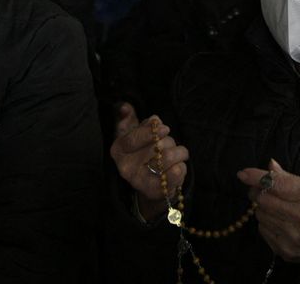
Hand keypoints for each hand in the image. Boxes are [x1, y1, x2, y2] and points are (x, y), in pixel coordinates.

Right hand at [110, 103, 187, 221]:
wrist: (150, 184)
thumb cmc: (142, 152)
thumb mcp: (132, 132)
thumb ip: (129, 118)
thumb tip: (125, 107)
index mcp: (118, 150)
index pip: (132, 139)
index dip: (149, 132)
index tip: (165, 128)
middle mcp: (125, 168)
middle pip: (155, 146)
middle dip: (168, 141)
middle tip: (167, 144)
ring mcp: (140, 182)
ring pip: (169, 157)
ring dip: (178, 152)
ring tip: (175, 155)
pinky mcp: (156, 192)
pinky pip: (177, 172)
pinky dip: (181, 166)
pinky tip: (177, 167)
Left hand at [237, 159, 299, 261]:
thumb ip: (289, 177)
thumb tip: (269, 165)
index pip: (276, 183)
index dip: (256, 177)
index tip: (243, 173)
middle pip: (264, 199)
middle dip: (258, 191)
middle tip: (262, 189)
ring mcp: (293, 236)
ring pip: (261, 215)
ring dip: (263, 208)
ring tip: (276, 207)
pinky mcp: (286, 250)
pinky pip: (263, 230)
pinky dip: (266, 223)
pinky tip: (279, 221)